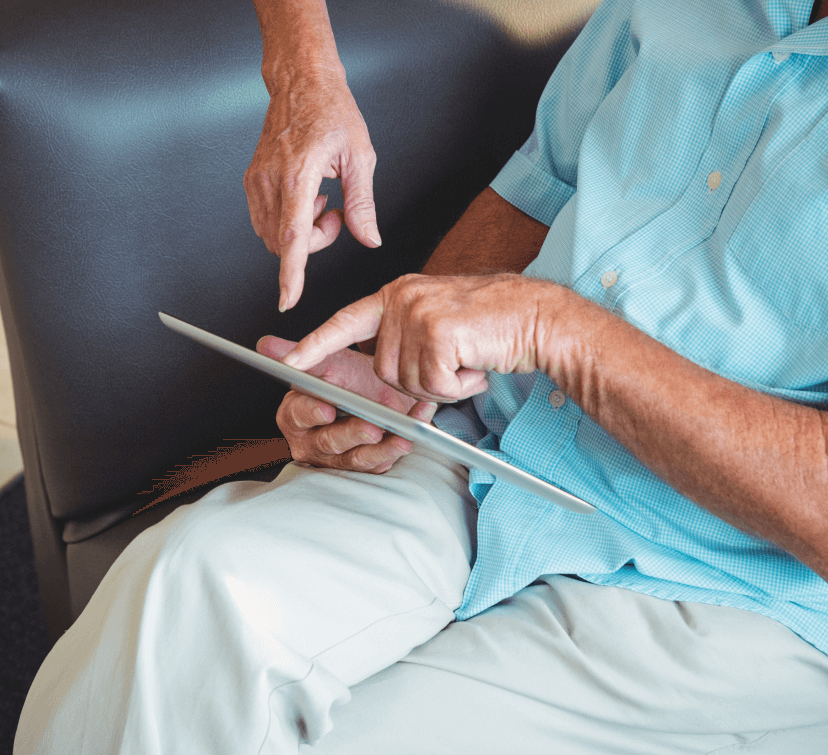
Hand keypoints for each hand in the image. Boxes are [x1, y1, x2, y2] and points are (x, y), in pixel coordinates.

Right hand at [244, 72, 379, 312]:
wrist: (301, 83)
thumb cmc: (331, 111)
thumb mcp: (360, 156)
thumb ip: (362, 204)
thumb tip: (369, 238)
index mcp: (298, 174)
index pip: (292, 237)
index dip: (291, 273)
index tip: (288, 298)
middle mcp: (271, 180)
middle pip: (285, 243)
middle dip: (313, 243)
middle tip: (336, 214)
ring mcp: (257, 181)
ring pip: (273, 236)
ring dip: (300, 233)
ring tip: (321, 200)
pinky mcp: (252, 180)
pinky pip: (266, 221)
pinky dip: (288, 221)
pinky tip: (305, 197)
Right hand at [256, 335, 436, 472]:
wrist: (379, 393)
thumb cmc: (349, 381)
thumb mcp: (326, 362)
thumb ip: (300, 354)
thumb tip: (265, 345)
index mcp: (296, 416)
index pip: (299, 414)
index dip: (312, 412)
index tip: (327, 409)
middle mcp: (313, 442)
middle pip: (329, 441)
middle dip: (352, 433)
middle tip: (371, 426)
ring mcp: (339, 458)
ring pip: (357, 458)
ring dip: (381, 448)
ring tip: (400, 437)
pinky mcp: (364, 468)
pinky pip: (380, 464)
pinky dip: (400, 448)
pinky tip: (414, 434)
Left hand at [283, 273, 576, 402]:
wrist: (538, 317)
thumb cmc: (494, 326)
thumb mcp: (440, 322)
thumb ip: (407, 338)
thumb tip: (382, 374)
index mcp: (397, 294)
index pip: (346, 321)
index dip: (316, 344)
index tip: (289, 361)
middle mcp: (401, 299)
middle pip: (383, 371)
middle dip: (419, 383)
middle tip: (454, 366)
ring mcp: (418, 313)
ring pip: (407, 382)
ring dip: (441, 386)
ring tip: (468, 362)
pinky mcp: (438, 332)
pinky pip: (433, 386)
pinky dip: (458, 387)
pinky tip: (477, 366)